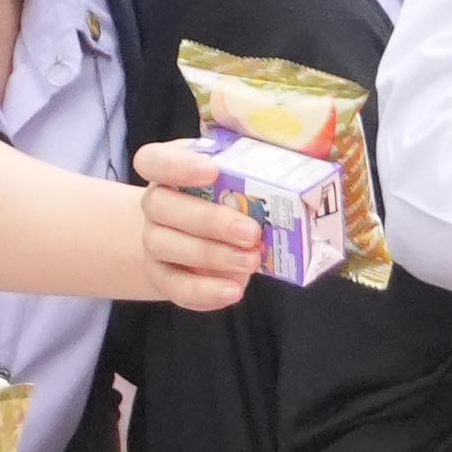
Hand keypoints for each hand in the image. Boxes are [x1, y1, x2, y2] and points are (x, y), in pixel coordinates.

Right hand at [125, 141, 263, 312]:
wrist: (195, 239)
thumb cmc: (224, 197)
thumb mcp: (237, 175)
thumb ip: (254, 167)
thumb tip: (298, 166)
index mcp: (168, 169)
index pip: (153, 160)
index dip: (177, 165)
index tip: (212, 171)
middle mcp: (155, 203)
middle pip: (161, 205)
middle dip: (210, 220)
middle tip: (251, 232)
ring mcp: (154, 241)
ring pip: (167, 246)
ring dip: (212, 255)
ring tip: (251, 260)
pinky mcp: (163, 276)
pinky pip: (176, 286)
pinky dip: (204, 291)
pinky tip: (233, 290)